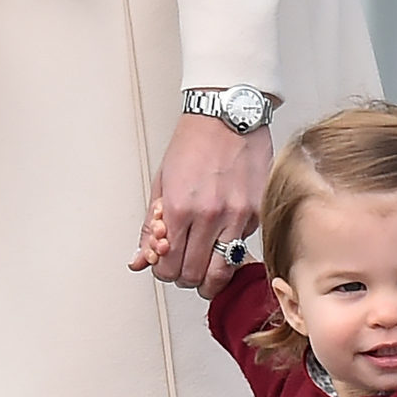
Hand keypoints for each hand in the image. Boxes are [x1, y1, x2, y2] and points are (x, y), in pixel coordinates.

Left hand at [129, 115, 272, 298]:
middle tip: (183, 270)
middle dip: (184, 278)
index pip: (168, 265)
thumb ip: (151, 227)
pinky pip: (240, 249)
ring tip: (204, 271)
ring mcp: (236, 217)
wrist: (228, 116)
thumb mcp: (162, 183)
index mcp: (179, 207)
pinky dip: (230, 252)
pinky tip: (223, 240)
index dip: (164, 273)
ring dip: (209, 280)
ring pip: (220, 273)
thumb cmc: (194, 144)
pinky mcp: (256, 215)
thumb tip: (140, 261)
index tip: (166, 268)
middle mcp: (209, 215)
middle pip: (193, 275)